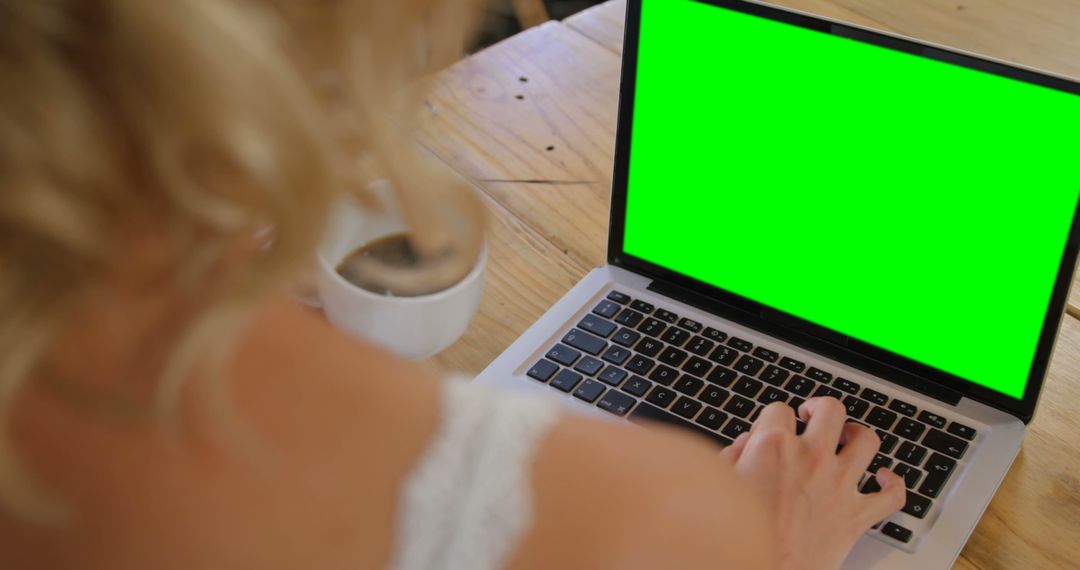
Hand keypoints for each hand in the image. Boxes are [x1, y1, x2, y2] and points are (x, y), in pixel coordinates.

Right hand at [722, 398, 905, 569]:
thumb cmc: (742, 535)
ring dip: (858, 435)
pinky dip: (893, 484)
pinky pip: (892, 495)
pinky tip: (884, 479)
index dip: (774, 417)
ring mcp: (839, 485)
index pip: (779, 409)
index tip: (773, 427)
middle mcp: (811, 459)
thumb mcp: (725, 485)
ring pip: (867, 440)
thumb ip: (735, 457)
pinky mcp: (856, 516)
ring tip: (849, 437)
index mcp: (773, 447)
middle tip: (813, 417)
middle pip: (831, 410)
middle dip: (821, 409)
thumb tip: (746, 444)